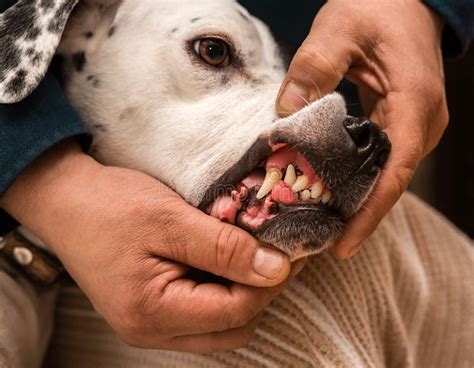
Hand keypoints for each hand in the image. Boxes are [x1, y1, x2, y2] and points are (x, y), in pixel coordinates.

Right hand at [1, 141, 293, 351]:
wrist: (64, 201)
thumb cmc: (110, 204)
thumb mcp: (170, 219)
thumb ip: (224, 247)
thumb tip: (275, 269)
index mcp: (152, 312)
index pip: (236, 312)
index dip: (269, 282)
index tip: (289, 250)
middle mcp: (151, 331)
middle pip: (232, 328)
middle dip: (259, 291)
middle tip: (270, 251)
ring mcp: (150, 325)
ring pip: (220, 327)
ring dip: (241, 292)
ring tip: (247, 253)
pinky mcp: (151, 312)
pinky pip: (201, 315)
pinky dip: (220, 290)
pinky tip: (222, 260)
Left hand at [276, 0, 447, 257]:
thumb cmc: (378, 7)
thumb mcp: (340, 28)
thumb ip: (314, 66)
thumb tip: (286, 111)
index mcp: (415, 103)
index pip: (395, 171)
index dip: (371, 212)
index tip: (345, 244)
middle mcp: (422, 123)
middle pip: (390, 182)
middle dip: (357, 215)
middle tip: (318, 241)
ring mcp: (415, 125)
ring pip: (386, 175)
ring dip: (356, 201)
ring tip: (320, 225)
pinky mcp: (402, 124)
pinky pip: (381, 161)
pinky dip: (357, 180)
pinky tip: (330, 190)